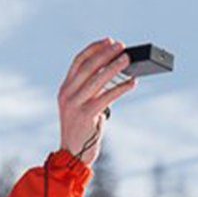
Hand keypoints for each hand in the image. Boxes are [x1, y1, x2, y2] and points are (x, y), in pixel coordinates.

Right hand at [57, 38, 135, 165]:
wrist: (72, 155)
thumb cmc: (82, 131)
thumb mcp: (82, 106)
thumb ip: (92, 91)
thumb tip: (115, 73)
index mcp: (65, 89)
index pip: (78, 62)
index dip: (94, 49)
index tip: (109, 41)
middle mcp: (67, 94)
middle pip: (88, 67)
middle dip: (106, 54)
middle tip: (122, 46)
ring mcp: (75, 105)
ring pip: (97, 80)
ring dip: (115, 67)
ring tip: (128, 59)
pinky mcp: (86, 115)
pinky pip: (106, 97)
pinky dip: (121, 88)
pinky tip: (132, 83)